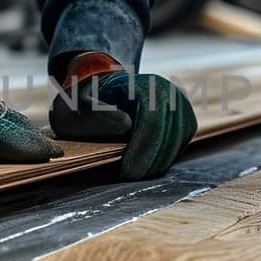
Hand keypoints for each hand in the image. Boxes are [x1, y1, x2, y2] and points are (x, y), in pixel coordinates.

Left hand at [49, 52, 196, 178]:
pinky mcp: (184, 121)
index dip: (143, 148)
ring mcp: (180, 106)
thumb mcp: (76, 106)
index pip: (154, 119)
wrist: (102, 92)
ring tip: (133, 172)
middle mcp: (170, 92)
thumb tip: (126, 124)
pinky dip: (162, 159)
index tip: (127, 170)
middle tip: (128, 176)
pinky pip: (179, 146)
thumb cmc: (86, 102)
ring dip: (157, 163)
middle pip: (170, 135)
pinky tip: (144, 163)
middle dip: (150, 161)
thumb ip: (94, 115)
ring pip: (177, 143)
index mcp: (145, 84)